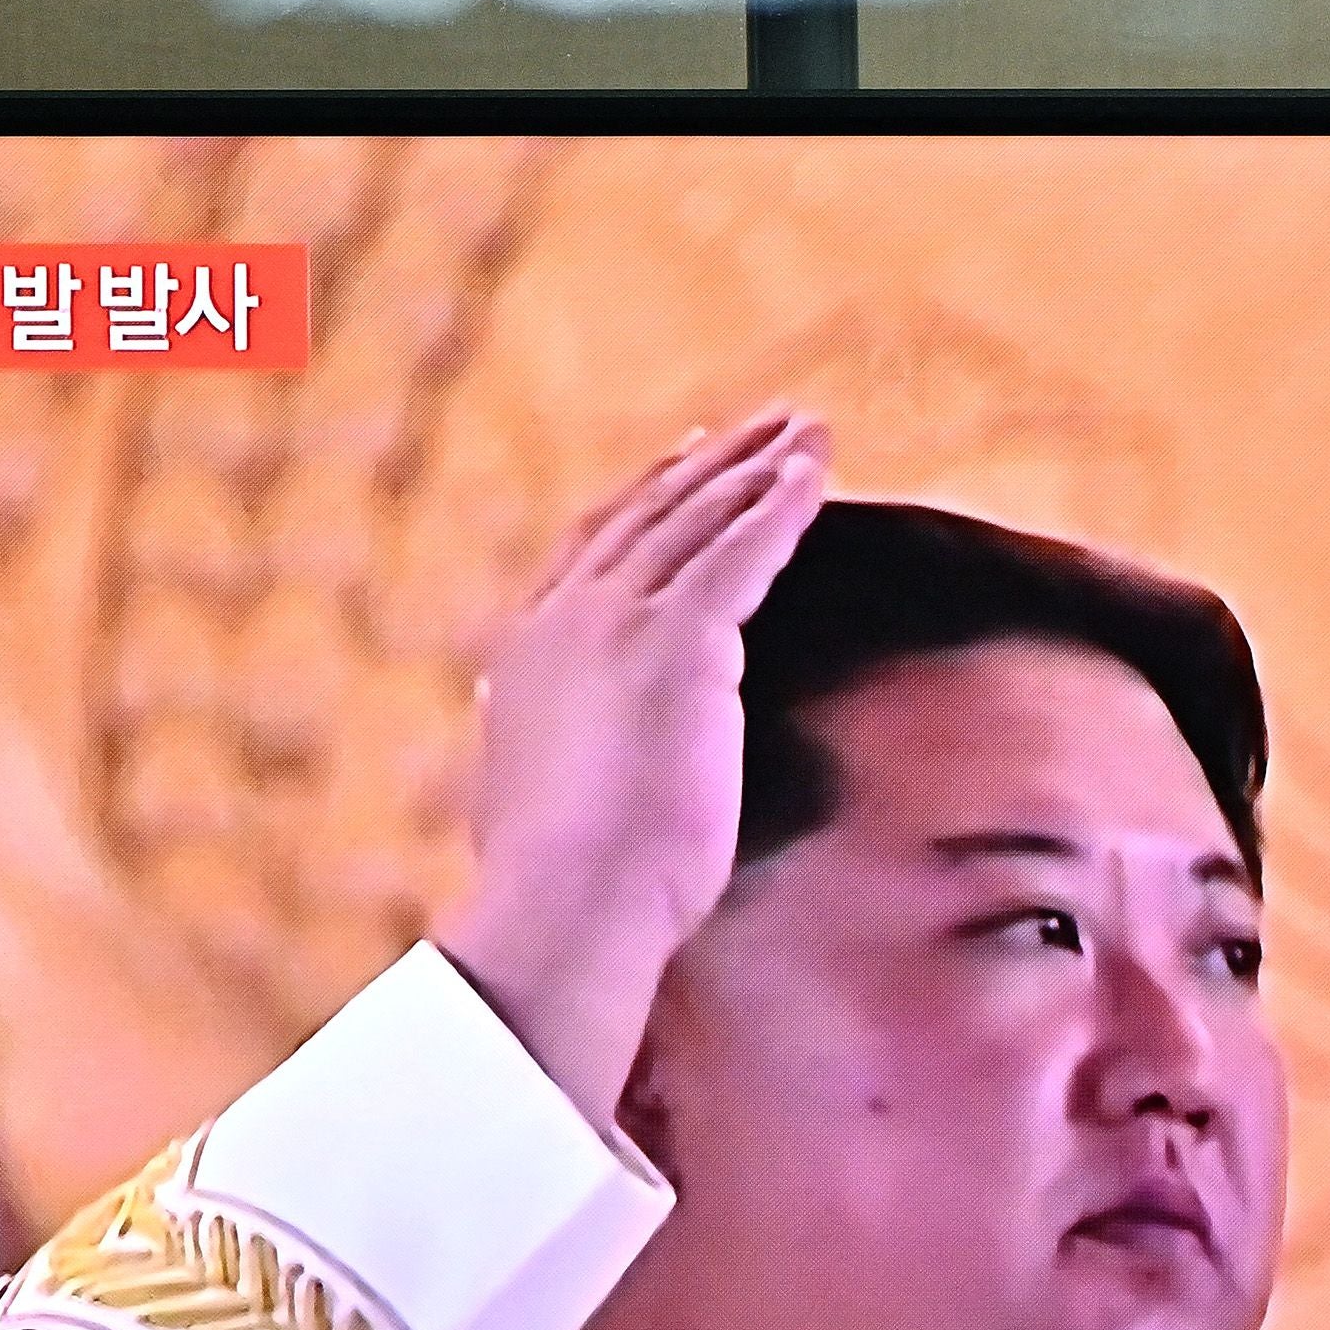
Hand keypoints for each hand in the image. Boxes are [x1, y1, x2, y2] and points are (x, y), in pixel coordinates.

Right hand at [431, 404, 833, 1129]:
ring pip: (698, 521)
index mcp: (530, 655)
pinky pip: (740, 550)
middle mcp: (567, 620)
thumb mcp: (530, 802)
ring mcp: (617, 622)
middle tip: (761, 425)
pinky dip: (778, 504)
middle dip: (710, 465)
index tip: (685, 465)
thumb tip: (515, 736)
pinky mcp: (678, 640)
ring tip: (807, 430)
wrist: (565, 905)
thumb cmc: (561, 890)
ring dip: (755, 468)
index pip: (594, 554)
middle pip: (648, 516)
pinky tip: (814, 471)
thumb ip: (538, 752)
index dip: (646, 503)